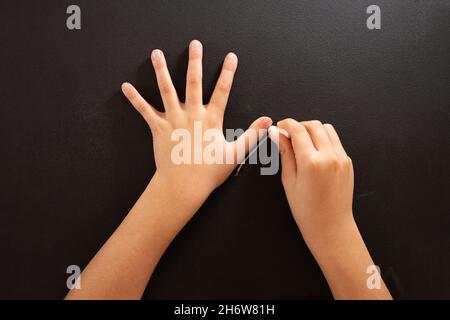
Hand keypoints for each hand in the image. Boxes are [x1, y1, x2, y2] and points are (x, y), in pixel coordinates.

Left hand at [122, 40, 271, 202]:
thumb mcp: (235, 154)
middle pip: (193, 82)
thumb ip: (252, 135)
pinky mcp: (158, 128)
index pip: (222, 91)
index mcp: (211, 119)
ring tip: (156, 53)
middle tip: (194, 44)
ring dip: (161, 70)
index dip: (227, 73)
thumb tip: (267, 120)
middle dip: (195, 62)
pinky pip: (144, 110)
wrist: (183, 186)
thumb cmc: (209, 172)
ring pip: (166, 90)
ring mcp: (173, 120)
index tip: (230, 56)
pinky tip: (125, 86)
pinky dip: (135, 98)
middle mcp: (192, 115)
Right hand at [270, 119, 354, 249]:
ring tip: (302, 143)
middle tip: (289, 136)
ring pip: (327, 129)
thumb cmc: (307, 210)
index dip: (286, 124)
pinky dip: (323, 140)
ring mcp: (341, 158)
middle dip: (299, 126)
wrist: (331, 226)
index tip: (279, 127)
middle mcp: (329, 156)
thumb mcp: (289, 181)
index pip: (298, 130)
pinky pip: (335, 141)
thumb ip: (285, 153)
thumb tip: (277, 134)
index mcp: (312, 162)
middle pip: (313, 125)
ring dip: (313, 130)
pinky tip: (314, 153)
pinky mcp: (347, 162)